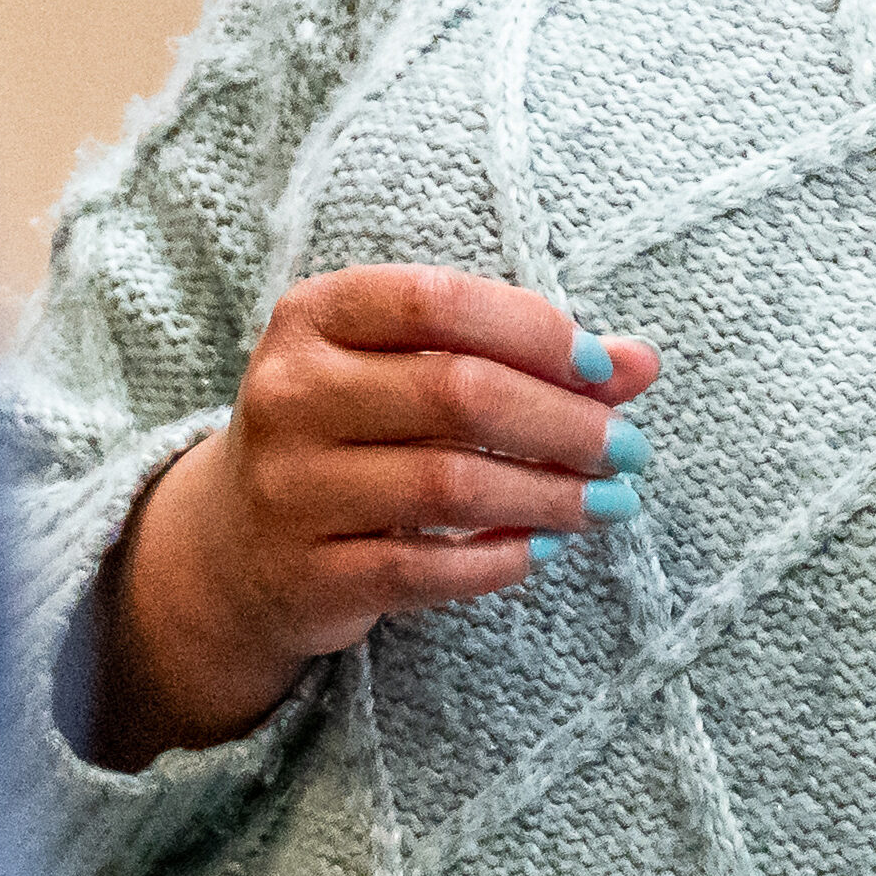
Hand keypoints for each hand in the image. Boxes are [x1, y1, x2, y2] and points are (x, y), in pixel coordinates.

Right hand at [84, 270, 662, 764]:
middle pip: (457, 393)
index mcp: (315, 315)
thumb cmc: (352, 429)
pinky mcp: (306, 575)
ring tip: (610, 502)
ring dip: (550, 495)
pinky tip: (543, 547)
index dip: (537, 331)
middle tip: (631, 449)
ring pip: (449, 486)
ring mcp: (290, 488)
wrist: (233, 543)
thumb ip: (524, 355)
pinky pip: (425, 568)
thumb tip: (642, 362)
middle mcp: (291, 394)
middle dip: (565, 422)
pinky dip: (499, 558)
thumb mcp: (414, 369)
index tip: (608, 370)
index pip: (440, 301)